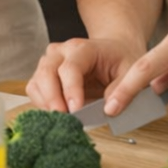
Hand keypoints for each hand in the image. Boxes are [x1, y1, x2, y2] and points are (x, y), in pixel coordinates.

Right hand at [26, 35, 145, 112]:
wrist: (113, 51)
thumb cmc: (121, 61)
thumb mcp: (132, 72)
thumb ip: (122, 90)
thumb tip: (109, 110)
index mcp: (83, 48)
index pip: (70, 68)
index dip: (71, 91)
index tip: (76, 111)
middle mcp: (61, 52)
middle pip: (46, 72)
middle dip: (53, 99)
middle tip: (65, 119)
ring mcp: (50, 61)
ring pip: (36, 82)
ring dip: (46, 103)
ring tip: (63, 119)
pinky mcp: (44, 74)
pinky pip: (34, 89)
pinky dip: (42, 104)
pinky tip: (58, 114)